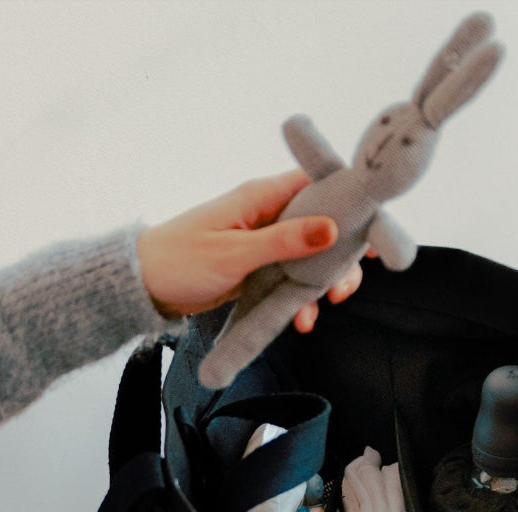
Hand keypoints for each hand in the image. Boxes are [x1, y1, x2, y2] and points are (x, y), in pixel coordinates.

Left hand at [136, 169, 365, 332]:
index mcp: (262, 197)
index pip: (320, 185)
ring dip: (319, 284)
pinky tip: (300, 319)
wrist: (144, 286)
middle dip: (338, 258)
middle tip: (344, 288)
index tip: (372, 230)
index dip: (351, 203)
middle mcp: (267, 214)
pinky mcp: (256, 267)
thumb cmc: (179, 260)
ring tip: (319, 310)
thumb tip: (330, 228)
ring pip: (309, 257)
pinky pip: (289, 278)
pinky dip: (297, 297)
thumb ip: (282, 241)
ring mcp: (263, 242)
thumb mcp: (234, 254)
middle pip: (322, 226)